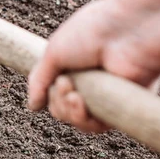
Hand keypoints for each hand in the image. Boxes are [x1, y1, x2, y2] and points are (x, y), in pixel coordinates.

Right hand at [28, 0, 159, 132]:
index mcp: (76, 64)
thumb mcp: (54, 52)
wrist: (127, 32)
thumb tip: (33, 106)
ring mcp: (107, 94)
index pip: (55, 91)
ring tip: (73, 95)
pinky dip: (83, 119)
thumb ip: (39, 80)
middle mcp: (92, 80)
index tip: (55, 79)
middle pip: (63, 109)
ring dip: (68, 111)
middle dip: (57, 101)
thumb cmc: (92, 32)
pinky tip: (80, 103)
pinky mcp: (122, 106)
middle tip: (65, 83)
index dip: (50, 92)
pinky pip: (97, 126)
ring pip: (78, 121)